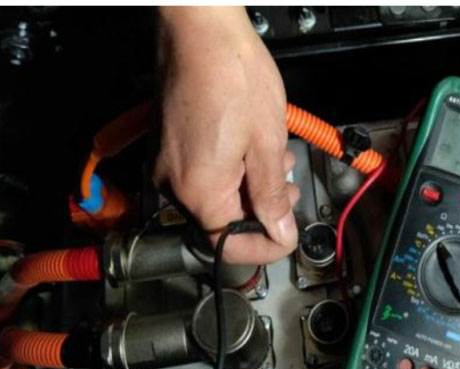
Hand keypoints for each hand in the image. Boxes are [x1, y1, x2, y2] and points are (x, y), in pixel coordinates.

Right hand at [154, 7, 298, 263]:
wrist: (200, 31)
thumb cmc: (233, 76)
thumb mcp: (267, 143)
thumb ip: (272, 196)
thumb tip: (280, 232)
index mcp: (198, 190)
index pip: (229, 245)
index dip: (264, 247)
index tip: (289, 237)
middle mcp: (175, 183)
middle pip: (222, 222)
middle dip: (262, 212)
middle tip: (290, 192)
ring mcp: (169, 164)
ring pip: (216, 198)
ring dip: (252, 188)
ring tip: (277, 160)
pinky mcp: (171, 145)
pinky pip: (204, 175)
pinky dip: (234, 171)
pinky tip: (256, 148)